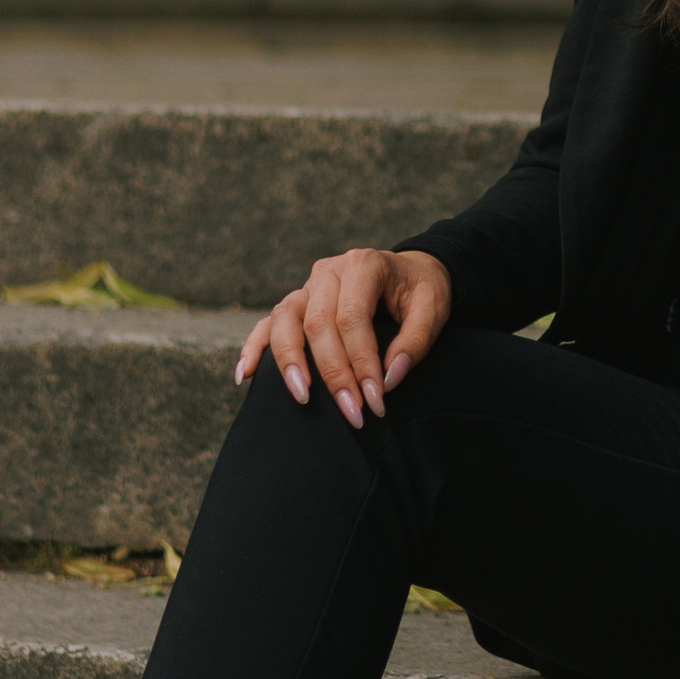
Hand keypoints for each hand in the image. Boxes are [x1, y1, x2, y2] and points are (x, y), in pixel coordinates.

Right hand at [235, 246, 451, 428]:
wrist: (410, 273)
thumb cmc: (421, 291)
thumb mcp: (434, 308)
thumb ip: (416, 342)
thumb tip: (389, 379)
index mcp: (363, 265)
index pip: (352, 318)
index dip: (361, 362)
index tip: (375, 401)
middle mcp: (329, 272)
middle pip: (317, 324)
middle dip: (333, 373)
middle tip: (352, 413)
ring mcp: (307, 287)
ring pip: (284, 320)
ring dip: (290, 362)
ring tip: (302, 397)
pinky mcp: (296, 303)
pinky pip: (267, 324)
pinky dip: (253, 348)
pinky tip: (245, 376)